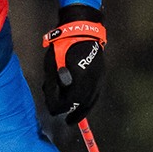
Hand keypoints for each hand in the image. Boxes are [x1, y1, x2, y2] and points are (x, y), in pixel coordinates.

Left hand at [41, 4, 105, 123]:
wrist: (81, 29)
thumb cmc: (62, 46)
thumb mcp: (51, 65)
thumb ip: (52, 86)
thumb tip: (51, 104)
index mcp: (80, 78)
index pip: (71, 101)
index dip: (62, 108)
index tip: (55, 112)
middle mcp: (93, 80)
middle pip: (85, 103)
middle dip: (76, 114)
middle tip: (68, 122)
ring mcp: (100, 76)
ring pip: (93, 99)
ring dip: (84, 109)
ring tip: (76, 117)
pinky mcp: (101, 73)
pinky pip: (97, 92)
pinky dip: (90, 100)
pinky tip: (84, 104)